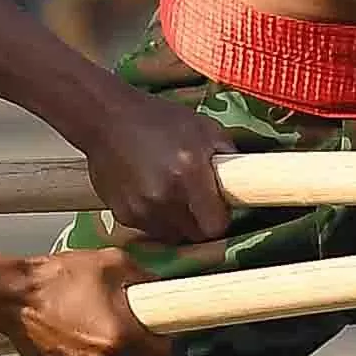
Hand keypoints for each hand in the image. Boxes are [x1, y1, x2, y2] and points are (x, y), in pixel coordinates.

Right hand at [7, 245, 172, 355]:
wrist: (13, 296)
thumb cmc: (62, 277)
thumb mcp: (112, 263)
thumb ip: (144, 278)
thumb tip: (161, 289)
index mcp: (121, 336)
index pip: (164, 353)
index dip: (166, 340)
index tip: (163, 330)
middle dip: (129, 338)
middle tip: (113, 315)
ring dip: (106, 348)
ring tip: (87, 322)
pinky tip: (71, 335)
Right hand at [79, 80, 229, 240]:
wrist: (107, 119)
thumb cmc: (160, 119)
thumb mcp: (203, 127)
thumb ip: (228, 154)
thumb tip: (249, 178)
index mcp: (188, 174)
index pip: (216, 225)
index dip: (220, 218)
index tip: (219, 207)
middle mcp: (165, 196)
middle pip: (196, 236)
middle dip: (201, 223)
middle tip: (198, 202)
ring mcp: (141, 209)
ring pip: (173, 237)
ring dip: (179, 224)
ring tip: (175, 196)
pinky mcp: (123, 215)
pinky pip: (151, 230)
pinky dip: (156, 219)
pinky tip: (153, 194)